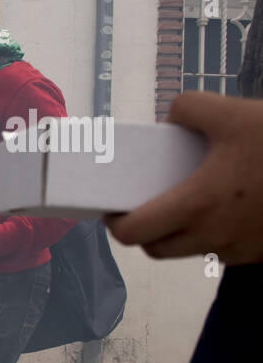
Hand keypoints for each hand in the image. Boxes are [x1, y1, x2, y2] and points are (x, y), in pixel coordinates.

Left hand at [105, 92, 262, 264]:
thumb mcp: (234, 112)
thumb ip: (190, 109)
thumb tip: (172, 117)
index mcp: (197, 205)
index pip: (134, 234)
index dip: (116, 224)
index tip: (114, 208)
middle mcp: (214, 236)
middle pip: (156, 249)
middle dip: (145, 231)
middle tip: (145, 205)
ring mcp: (240, 249)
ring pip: (190, 252)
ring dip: (179, 234)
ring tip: (186, 201)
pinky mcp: (262, 252)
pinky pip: (223, 250)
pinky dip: (213, 234)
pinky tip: (225, 206)